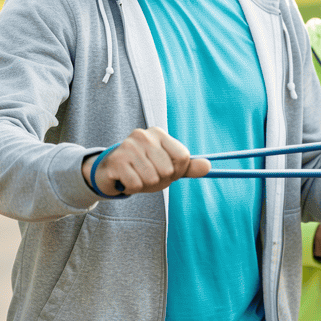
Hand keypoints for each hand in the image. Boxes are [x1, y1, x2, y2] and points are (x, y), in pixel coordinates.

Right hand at [82, 127, 210, 196]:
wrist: (111, 172)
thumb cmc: (143, 168)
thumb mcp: (168, 167)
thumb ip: (188, 167)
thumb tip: (209, 166)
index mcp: (158, 133)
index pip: (183, 157)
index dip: (178, 171)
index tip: (166, 170)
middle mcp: (143, 135)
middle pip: (168, 169)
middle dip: (160, 179)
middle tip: (147, 174)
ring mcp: (128, 147)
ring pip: (152, 178)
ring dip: (145, 184)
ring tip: (136, 176)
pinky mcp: (116, 161)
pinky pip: (136, 184)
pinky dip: (133, 187)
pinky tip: (126, 179)